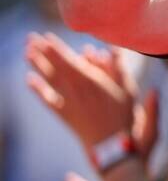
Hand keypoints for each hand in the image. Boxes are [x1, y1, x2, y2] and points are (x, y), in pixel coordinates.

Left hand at [26, 33, 135, 149]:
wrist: (111, 144)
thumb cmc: (122, 115)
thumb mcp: (127, 88)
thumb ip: (118, 66)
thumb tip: (113, 48)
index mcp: (91, 81)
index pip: (69, 60)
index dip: (56, 48)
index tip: (46, 37)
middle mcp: (76, 90)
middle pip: (56, 67)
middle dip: (43, 52)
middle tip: (31, 39)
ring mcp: (68, 103)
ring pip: (49, 81)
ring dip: (37, 66)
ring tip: (27, 53)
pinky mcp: (64, 114)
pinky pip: (47, 100)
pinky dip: (38, 90)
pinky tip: (29, 80)